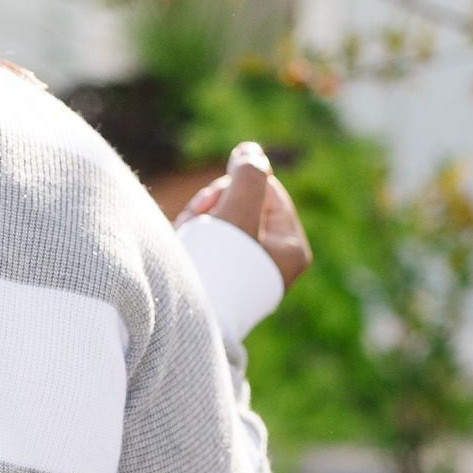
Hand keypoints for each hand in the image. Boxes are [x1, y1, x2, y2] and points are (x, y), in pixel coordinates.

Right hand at [176, 141, 311, 286]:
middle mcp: (274, 263)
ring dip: (199, 220)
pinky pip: (209, 243)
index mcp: (291, 249)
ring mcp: (247, 274)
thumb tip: (251, 149)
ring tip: (184, 236)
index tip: (215, 202)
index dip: (237, 185)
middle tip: (194, 218)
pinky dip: (192, 238)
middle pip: (244, 206)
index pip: (267, 191)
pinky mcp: (222, 282)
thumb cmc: (216, 268)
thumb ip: (249, 173)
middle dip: (214, 206)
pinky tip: (181, 247)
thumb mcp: (237, 210)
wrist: (187, 323)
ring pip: (222, 223)